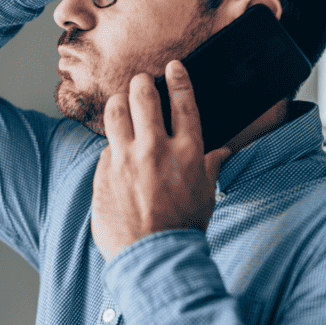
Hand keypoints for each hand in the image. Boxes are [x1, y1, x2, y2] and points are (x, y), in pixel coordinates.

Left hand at [91, 60, 231, 260]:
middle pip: (142, 95)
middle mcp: (155, 149)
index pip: (183, 101)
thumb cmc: (184, 227)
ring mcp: (125, 159)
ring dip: (119, 104)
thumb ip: (210, 166)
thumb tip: (222, 152)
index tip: (173, 67)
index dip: (177, 78)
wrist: (154, 257)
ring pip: (115, 111)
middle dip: (141, 83)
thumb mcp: (206, 193)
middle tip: (141, 84)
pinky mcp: (103, 173)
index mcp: (188, 151)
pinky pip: (105, 148)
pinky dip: (112, 147)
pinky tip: (117, 153)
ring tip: (122, 106)